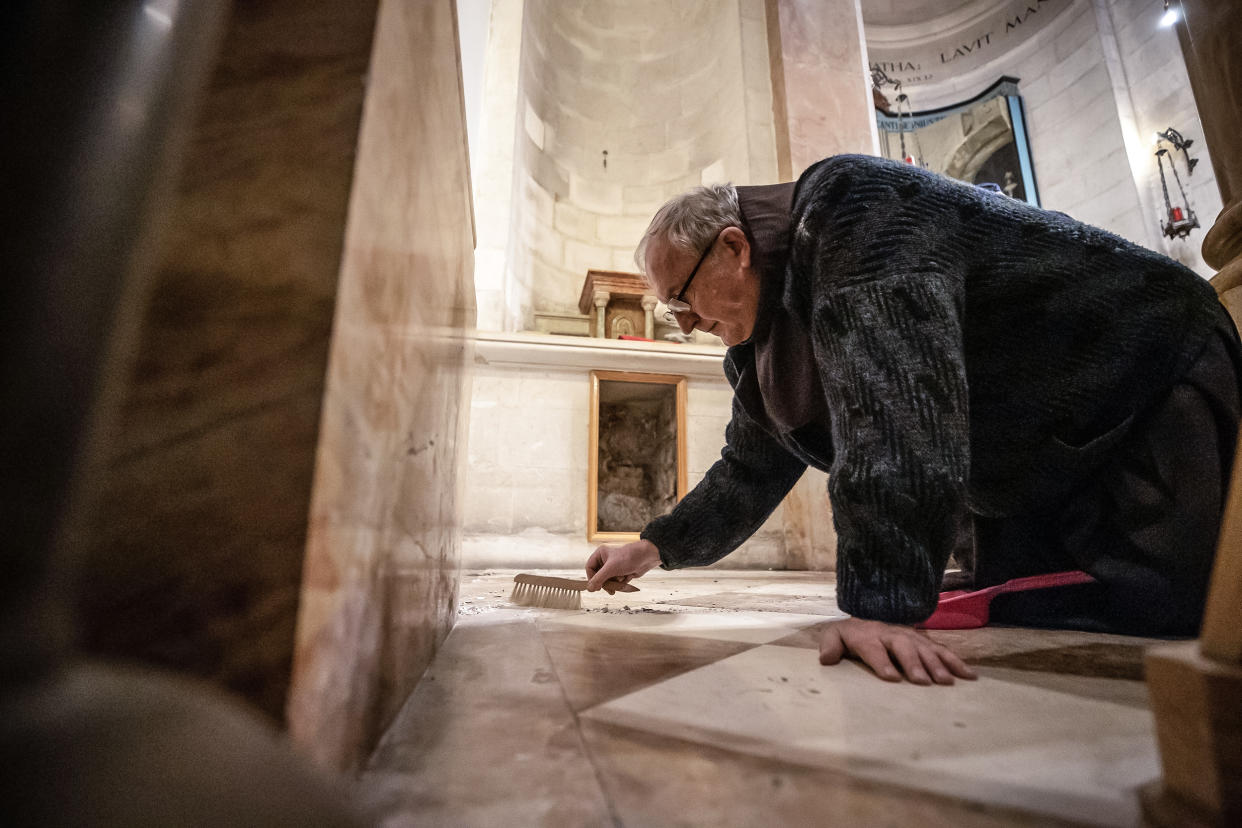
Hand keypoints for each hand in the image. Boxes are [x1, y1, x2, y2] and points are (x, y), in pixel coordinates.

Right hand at [585, 540, 661, 591]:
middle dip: (606, 583)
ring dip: (614, 583)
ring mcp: (613, 567)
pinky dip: (621, 583)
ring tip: (621, 581)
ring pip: (608, 581)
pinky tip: (628, 578)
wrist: (646, 557)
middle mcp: (606, 560)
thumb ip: (599, 579)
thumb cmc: (628, 558)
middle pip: (598, 576)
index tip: (596, 587)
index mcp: (600, 554)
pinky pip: (616, 582)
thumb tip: (589, 588)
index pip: (589, 568)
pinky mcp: (621, 572)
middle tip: (610, 589)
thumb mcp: (611, 569)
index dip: (591, 578)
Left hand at [818, 617, 976, 684]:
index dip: (882, 662)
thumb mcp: (835, 635)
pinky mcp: (926, 642)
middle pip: (904, 647)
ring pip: (926, 649)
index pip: (874, 649)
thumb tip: (826, 659)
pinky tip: (970, 676)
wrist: (871, 616)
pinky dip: (957, 662)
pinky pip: (943, 651)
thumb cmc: (852, 635)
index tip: (892, 678)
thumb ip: (830, 645)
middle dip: (914, 664)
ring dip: (937, 665)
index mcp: (868, 636)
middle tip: (922, 682)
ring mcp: (912, 637)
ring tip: (946, 682)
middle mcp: (892, 634)